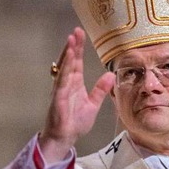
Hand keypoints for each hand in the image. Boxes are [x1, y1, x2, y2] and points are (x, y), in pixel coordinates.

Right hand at [39, 27, 114, 162]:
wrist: (65, 138)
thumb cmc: (75, 123)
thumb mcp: (93, 105)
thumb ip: (101, 90)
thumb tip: (111, 75)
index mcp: (74, 84)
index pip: (76, 62)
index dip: (78, 49)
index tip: (80, 35)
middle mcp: (66, 83)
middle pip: (70, 61)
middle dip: (73, 45)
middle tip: (77, 30)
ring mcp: (61, 88)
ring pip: (65, 66)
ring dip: (68, 52)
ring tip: (72, 38)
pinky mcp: (58, 96)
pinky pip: (62, 78)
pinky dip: (65, 67)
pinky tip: (68, 56)